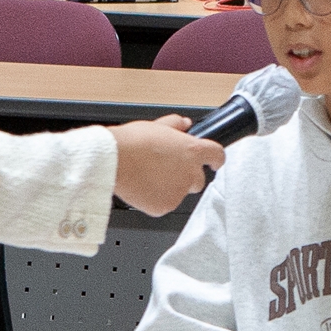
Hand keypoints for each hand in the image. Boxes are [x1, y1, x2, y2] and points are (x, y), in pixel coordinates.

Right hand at [110, 113, 224, 215]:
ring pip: (180, 192)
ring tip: (149, 175)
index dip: (216, 159)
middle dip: (187, 175)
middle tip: (167, 169)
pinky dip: (156, 198)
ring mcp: (178, 192)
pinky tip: (143, 186)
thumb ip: (176, 124)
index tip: (215, 162)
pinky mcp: (164, 206)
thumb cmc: (131, 142)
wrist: (113, 161)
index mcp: (192, 151)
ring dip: (170, 186)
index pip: (217, 155)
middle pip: (199, 179)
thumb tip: (184, 124)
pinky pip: (164, 204)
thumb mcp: (157, 125)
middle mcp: (189, 174)